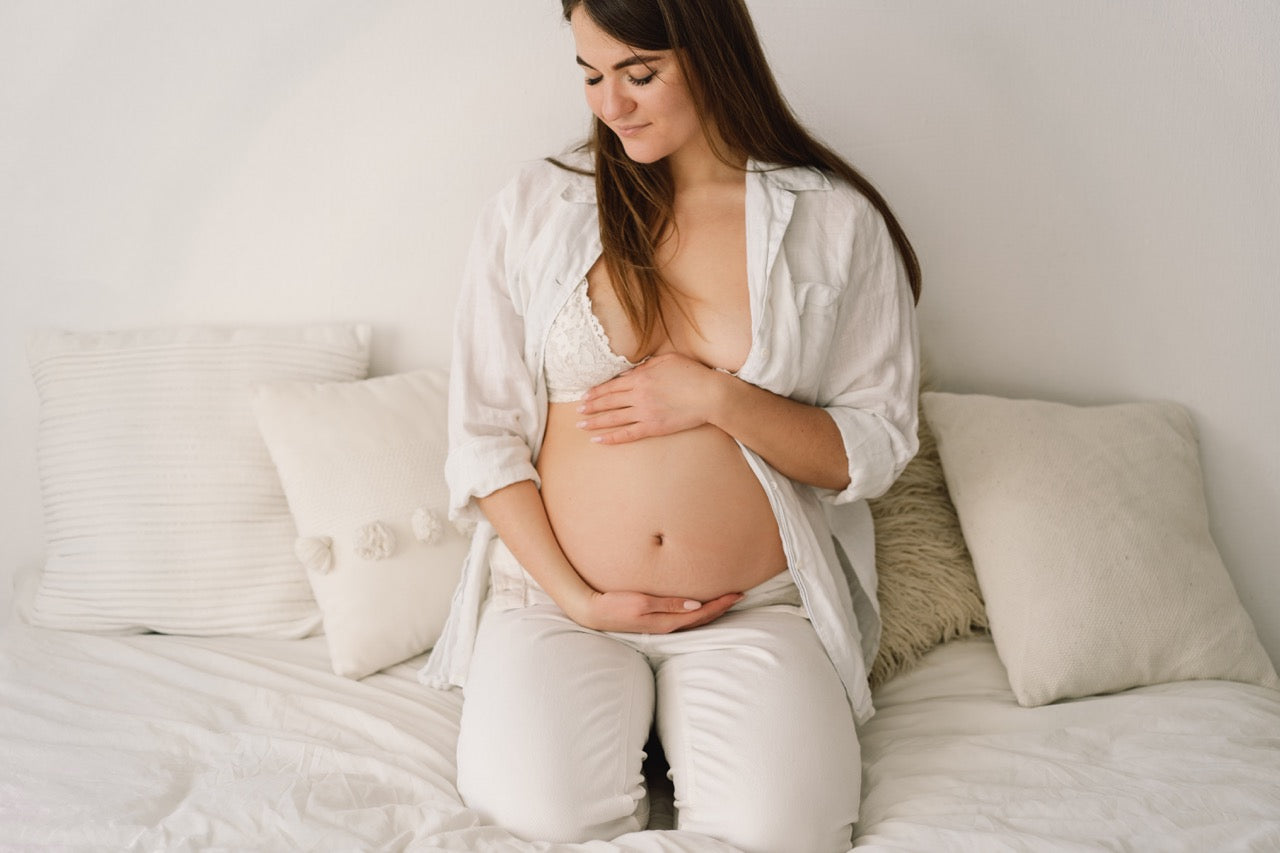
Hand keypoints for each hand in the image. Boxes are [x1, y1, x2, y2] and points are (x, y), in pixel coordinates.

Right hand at [566, 588, 742, 633]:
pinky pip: (683, 616)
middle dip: (722, 607)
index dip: (721, 603)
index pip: (702, 613)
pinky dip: (697, 610)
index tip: (738, 593)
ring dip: (712, 609)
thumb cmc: (614, 605)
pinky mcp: (653, 620)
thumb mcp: (641, 601)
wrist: (592, 612)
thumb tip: (696, 604)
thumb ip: (668, 603)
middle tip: (740, 595)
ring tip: (725, 599)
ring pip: (694, 618)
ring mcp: (660, 624)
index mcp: (667, 622)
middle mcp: (667, 625)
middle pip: (702, 618)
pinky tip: (698, 604)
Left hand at [577, 353, 722, 444]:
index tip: (585, 396)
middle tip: (578, 410)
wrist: (710, 395)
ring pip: (613, 418)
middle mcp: (638, 395)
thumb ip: (645, 366)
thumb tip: (627, 373)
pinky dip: (611, 437)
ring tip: (581, 424)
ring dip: (595, 421)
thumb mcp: (667, 360)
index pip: (612, 385)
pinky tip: (598, 439)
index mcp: (641, 377)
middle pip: (609, 401)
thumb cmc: (692, 374)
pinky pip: (627, 433)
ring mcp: (645, 412)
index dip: (596, 391)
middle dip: (591, 406)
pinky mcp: (653, 427)